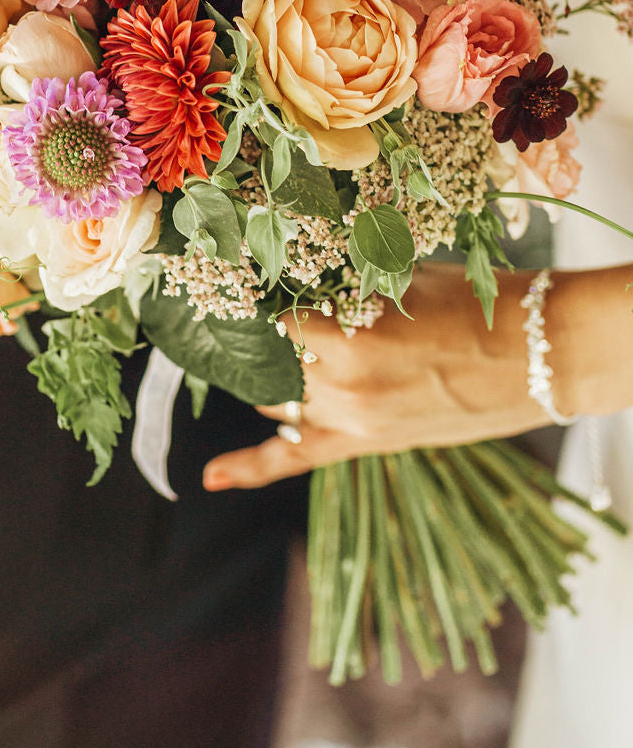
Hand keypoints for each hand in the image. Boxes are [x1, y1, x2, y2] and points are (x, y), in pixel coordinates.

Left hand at [202, 259, 632, 490]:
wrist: (537, 356)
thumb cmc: (474, 304)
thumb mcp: (403, 279)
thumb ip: (348, 283)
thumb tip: (303, 270)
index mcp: (348, 334)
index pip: (273, 315)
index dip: (256, 297)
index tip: (240, 278)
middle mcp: (340, 381)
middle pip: (270, 357)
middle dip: (257, 335)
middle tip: (241, 312)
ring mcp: (350, 418)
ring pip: (278, 398)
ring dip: (267, 375)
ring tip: (251, 352)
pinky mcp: (364, 442)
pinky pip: (295, 459)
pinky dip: (249, 468)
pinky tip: (209, 477)